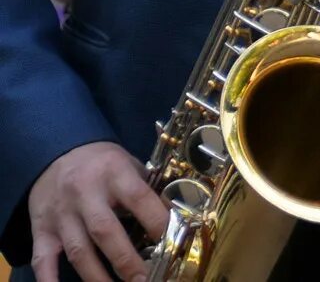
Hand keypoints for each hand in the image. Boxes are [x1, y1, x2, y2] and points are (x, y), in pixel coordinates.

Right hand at [27, 141, 168, 281]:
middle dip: (125, 260)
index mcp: (114, 173)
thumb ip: (147, 189)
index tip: (174, 243)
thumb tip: (176, 218)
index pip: (139, 198)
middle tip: (144, 280)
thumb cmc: (102, 163)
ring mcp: (62, 214)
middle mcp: (85, 194)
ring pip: (78, 250)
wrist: (57, 151)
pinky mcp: (42, 230)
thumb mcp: (129, 164)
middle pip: (105, 230)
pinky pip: (43, 259)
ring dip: (97, 276)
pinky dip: (49, 280)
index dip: (157, 221)